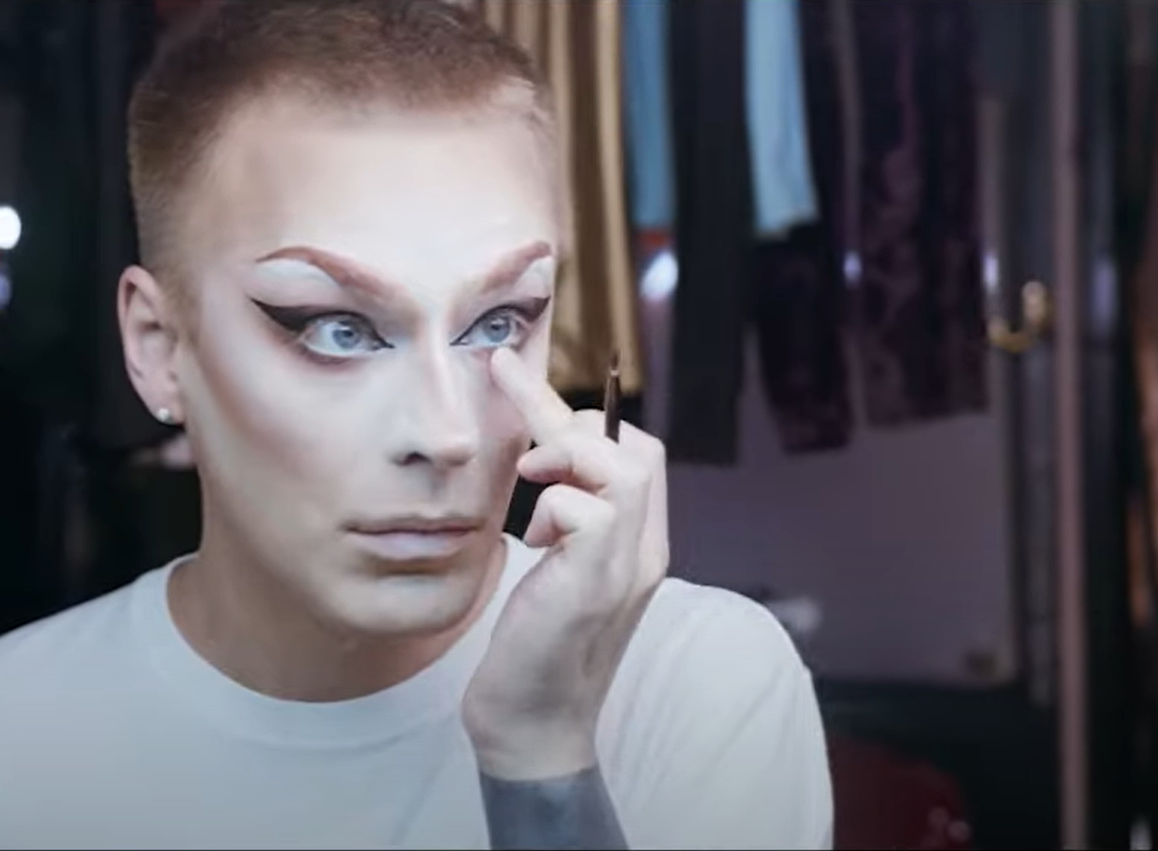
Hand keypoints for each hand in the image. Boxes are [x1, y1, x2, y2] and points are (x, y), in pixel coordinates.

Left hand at [463, 348, 669, 780]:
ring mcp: (626, 569)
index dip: (583, 414)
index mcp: (636, 545)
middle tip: (528, 456)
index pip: (635, 453)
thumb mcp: (552, 569)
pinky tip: (533, 544)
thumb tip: (542, 466)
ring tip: (531, 485)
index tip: (513, 379)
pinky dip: (554, 507)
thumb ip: (564, 521)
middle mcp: (643, 552)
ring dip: (568, 458)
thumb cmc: (531, 649)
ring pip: (626, 467)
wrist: (531, 728)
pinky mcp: (595, 587)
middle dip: (575, 425)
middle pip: (641, 448)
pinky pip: (591, 510)